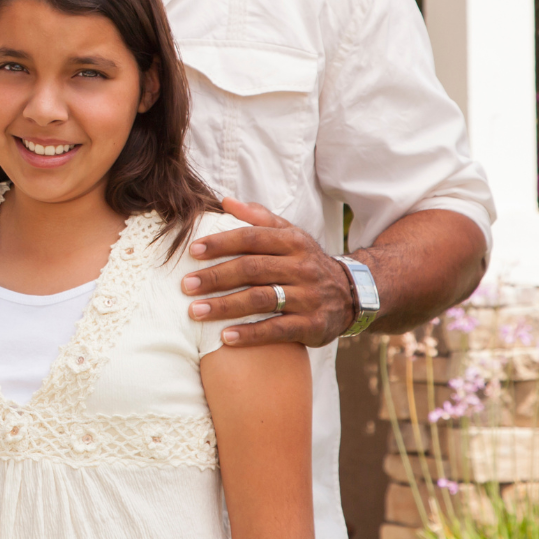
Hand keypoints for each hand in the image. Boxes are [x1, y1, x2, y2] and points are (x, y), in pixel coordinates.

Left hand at [182, 198, 355, 347]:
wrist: (352, 294)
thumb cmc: (305, 262)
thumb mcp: (290, 235)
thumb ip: (259, 218)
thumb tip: (225, 201)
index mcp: (293, 242)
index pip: (252, 238)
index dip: (221, 243)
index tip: (192, 251)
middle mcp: (302, 267)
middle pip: (252, 269)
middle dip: (215, 277)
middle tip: (186, 285)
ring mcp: (309, 297)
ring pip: (262, 299)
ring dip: (225, 306)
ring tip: (195, 311)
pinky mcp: (313, 325)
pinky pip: (278, 329)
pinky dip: (250, 334)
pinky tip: (225, 337)